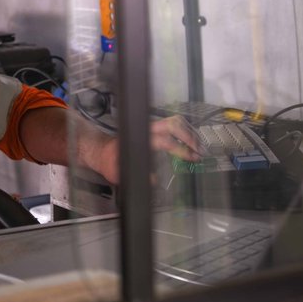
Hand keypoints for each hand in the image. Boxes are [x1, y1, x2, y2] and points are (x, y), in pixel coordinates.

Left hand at [89, 115, 204, 184]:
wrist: (102, 152)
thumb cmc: (111, 162)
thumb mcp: (120, 173)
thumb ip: (137, 176)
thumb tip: (155, 180)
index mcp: (139, 139)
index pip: (165, 141)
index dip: (180, 149)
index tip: (192, 157)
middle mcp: (146, 130)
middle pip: (173, 124)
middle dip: (189, 137)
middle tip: (200, 151)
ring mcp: (149, 127)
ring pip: (174, 122)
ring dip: (189, 133)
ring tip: (199, 147)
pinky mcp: (152, 129)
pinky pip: (171, 125)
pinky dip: (184, 132)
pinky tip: (191, 143)